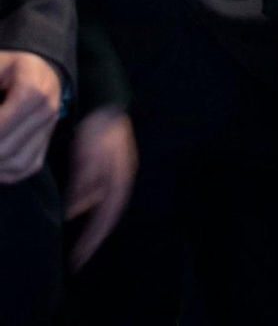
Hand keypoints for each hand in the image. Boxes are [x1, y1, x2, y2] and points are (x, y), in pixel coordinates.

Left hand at [0, 50, 61, 181]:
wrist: (39, 69)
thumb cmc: (7, 68)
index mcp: (31, 89)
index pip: (0, 126)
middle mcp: (45, 111)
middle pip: (6, 147)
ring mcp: (48, 128)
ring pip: (17, 162)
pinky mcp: (46, 141)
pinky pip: (26, 167)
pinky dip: (4, 172)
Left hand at [65, 107, 137, 270]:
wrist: (106, 104)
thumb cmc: (98, 130)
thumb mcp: (87, 157)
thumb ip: (84, 185)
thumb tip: (74, 212)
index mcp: (119, 180)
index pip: (107, 217)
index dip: (94, 239)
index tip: (81, 257)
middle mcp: (121, 180)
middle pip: (109, 215)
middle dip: (94, 237)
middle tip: (80, 257)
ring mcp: (117, 173)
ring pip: (105, 205)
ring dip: (93, 223)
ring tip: (79, 240)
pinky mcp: (110, 167)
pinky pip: (100, 194)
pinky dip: (90, 206)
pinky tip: (78, 210)